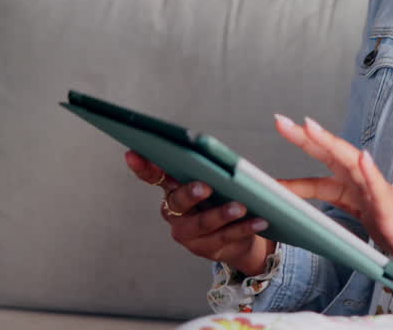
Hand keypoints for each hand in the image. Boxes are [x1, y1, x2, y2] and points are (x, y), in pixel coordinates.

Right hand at [123, 150, 275, 276]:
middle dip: (191, 193)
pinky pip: (225, 237)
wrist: (241, 234)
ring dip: (222, 214)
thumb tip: (245, 143)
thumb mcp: (223, 178)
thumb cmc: (227, 196)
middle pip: (179, 201)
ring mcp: (187, 232)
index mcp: (175, 186)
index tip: (133, 154)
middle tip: (205, 186)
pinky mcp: (204, 248)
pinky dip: (244, 228)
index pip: (154, 175)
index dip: (143, 166)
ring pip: (202, 223)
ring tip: (241, 206)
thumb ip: (219, 165)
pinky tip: (260, 220)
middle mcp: (175, 210)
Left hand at [274, 114, 392, 272]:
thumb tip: (295, 211)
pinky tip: (362, 156)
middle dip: (307, 137)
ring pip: (351, 163)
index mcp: (350, 187)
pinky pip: (378, 187)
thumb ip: (329, 211)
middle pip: (331, 155)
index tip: (278, 139)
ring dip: (331, 144)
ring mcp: (375, 191)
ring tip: (311, 128)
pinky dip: (370, 171)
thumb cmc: (392, 227)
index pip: (317, 173)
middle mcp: (361, 182)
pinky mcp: (389, 207)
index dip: (296, 164)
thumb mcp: (355, 218)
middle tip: (282, 121)